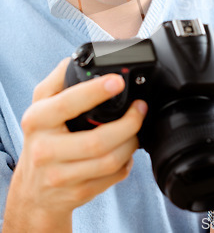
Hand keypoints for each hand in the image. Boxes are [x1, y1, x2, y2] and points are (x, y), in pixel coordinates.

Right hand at [4, 58, 147, 231]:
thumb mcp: (42, 104)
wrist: (33, 190)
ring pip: (109, 161)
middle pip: (97, 141)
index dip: (96, 91)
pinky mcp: (76, 194)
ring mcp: (60, 176)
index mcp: (37, 119)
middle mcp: (45, 149)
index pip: (68, 103)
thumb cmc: (42, 138)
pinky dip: (126, 163)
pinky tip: (125, 153)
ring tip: (136, 130)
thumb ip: (59, 79)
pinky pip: (111, 178)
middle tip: (140, 109)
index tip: (118, 81)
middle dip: (129, 124)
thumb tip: (80, 57)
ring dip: (131, 143)